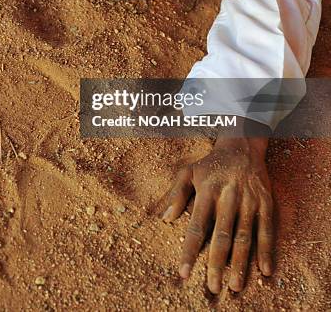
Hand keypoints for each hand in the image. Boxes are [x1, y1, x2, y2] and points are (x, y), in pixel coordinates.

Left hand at [162, 128, 273, 292]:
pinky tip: (264, 270)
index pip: (197, 226)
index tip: (183, 272)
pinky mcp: (265, 201)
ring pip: (244, 236)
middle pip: (222, 235)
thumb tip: (166, 219)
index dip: (190, 250)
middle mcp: (228, 196)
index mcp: (207, 190)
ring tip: (235, 286)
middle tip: (214, 287)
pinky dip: (266, 250)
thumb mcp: (188, 171)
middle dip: (217, 264)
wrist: (242, 145)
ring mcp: (249, 199)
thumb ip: (176, 194)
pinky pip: (266, 228)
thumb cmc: (211, 163)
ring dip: (240, 263)